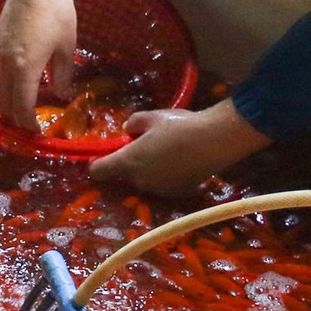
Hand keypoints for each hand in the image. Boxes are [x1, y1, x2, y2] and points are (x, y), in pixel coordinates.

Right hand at [0, 0, 78, 130]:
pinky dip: (6, 86)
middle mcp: (6, 62)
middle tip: (28, 128)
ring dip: (8, 103)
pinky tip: (20, 84)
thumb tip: (62, 95)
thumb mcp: (66, 47)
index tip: (37, 134)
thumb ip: (63, 75)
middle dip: (14, 120)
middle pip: (2, 102)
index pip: (21, 107)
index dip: (28, 125)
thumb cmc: (58, 12)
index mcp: (24, 67)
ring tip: (22, 110)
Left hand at [87, 101, 270, 196]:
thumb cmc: (178, 125)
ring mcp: (159, 189)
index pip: (97, 171)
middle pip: (123, 175)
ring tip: (164, 150)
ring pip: (143, 180)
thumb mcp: (150, 117)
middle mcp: (140, 181)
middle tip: (141, 144)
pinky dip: (165, 174)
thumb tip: (128, 131)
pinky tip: (179, 160)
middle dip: (126, 162)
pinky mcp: (177, 192)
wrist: (215, 141)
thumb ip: (132, 124)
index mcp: (128, 162)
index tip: (103, 153)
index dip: (96, 163)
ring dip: (146, 169)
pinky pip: (162, 184)